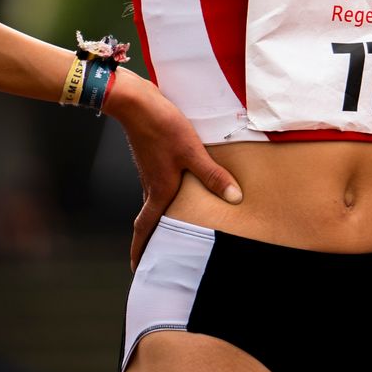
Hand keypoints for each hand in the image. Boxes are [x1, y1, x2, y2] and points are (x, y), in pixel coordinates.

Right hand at [107, 70, 242, 271]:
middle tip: (160, 253)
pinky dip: (166, 196)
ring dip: (160, 217)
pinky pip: (158, 185)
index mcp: (159, 190)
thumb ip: (213, 176)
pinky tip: (181, 189)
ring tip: (174, 227)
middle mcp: (150, 185)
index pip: (146, 228)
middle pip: (150, 218)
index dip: (141, 249)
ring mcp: (149, 171)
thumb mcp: (193, 152)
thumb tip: (234, 198)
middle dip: (153, 238)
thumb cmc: (162, 127)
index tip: (137, 268)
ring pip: (154, 201)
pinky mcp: (152, 158)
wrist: (137, 103)